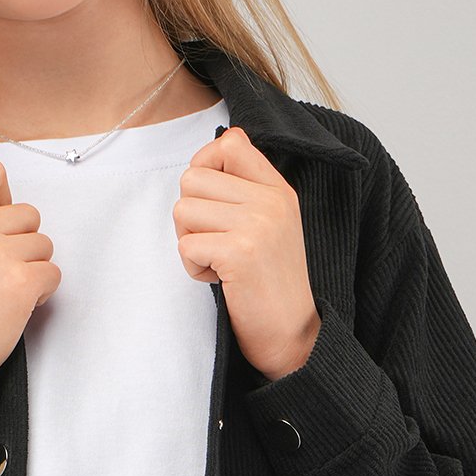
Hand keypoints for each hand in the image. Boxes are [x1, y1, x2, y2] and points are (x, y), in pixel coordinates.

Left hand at [173, 125, 320, 380]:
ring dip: (190, 242)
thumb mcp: (270, 223)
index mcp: (278, 189)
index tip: (210, 200)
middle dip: (190, 214)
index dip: (204, 165)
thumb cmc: (270, 282)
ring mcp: (257, 225)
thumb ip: (245, 188)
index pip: (229, 142)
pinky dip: (194, 268)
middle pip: (192, 178)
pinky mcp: (240, 253)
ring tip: (218, 261)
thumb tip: (211, 151)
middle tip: (213, 241)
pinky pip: (186, 246)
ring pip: (183, 210)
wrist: (292, 334)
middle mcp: (270, 200)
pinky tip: (220, 279)